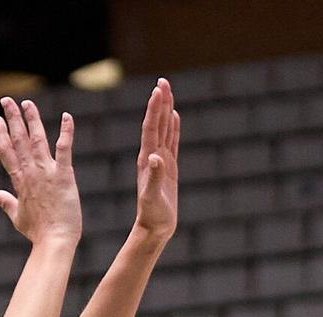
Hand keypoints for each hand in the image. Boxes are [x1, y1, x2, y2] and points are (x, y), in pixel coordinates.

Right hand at [0, 98, 80, 246]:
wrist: (54, 241)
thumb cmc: (38, 232)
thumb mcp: (17, 217)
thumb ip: (4, 202)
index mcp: (19, 182)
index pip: (6, 152)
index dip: (0, 134)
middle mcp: (31, 173)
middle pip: (18, 140)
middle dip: (12, 118)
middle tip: (6, 100)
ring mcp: (47, 172)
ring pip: (37, 139)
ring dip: (32, 119)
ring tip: (27, 103)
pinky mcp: (64, 175)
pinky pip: (64, 148)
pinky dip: (66, 132)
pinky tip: (67, 116)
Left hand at [134, 77, 179, 240]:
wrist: (154, 228)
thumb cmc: (152, 215)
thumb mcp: (152, 198)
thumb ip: (153, 178)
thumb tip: (156, 157)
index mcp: (147, 160)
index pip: (151, 129)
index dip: (155, 109)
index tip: (158, 90)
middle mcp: (152, 156)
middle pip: (157, 123)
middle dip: (161, 102)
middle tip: (163, 81)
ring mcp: (161, 161)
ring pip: (165, 129)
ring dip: (166, 110)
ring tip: (168, 91)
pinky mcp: (169, 168)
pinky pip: (172, 142)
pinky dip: (174, 128)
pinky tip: (175, 116)